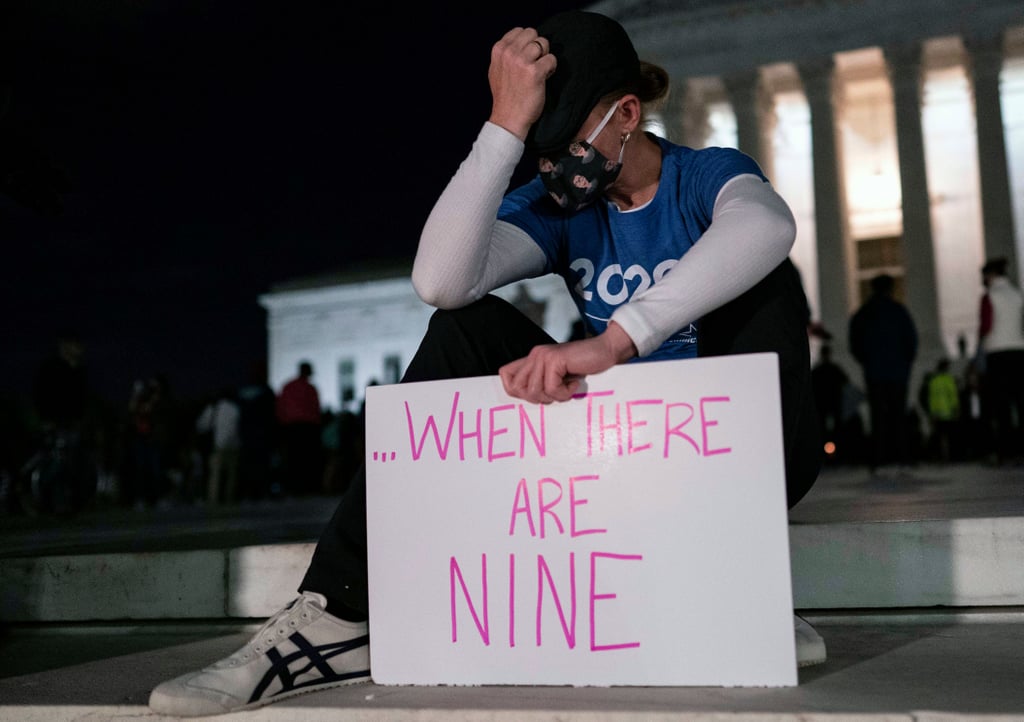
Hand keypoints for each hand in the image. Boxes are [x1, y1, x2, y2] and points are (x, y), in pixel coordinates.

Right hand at [487, 27, 555, 141]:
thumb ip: (505, 54)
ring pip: (543, 44)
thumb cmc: (505, 97)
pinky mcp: (535, 71)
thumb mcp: (496, 70)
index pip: (520, 30)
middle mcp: (509, 52)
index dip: (527, 43)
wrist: (508, 119)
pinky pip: (552, 59)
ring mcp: (522, 61)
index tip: (526, 57)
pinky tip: (544, 78)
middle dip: (537, 47)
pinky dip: (552, 68)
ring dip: (545, 57)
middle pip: (533, 34)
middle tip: (535, 64)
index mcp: (498, 50)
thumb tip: (518, 43)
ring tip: (540, 71)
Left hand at [498, 322, 636, 403]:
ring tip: (568, 387)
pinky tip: (575, 383)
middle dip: (538, 398)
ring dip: (554, 396)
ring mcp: (543, 356)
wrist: (606, 351)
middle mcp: (535, 355)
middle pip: (518, 388)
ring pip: (534, 391)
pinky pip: (552, 389)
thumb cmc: (584, 367)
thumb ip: (542, 383)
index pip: (506, 376)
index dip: (516, 391)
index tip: (538, 395)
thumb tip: (527, 399)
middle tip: (557, 392)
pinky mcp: (555, 360)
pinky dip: (565, 393)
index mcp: (532, 359)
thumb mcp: (558, 377)